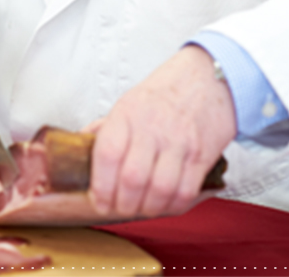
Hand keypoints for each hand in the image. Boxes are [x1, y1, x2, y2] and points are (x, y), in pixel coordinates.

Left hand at [87, 45, 236, 217]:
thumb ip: (106, 128)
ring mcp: (179, 143)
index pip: (108, 155)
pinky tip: (163, 203)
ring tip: (140, 208)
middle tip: (118, 208)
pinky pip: (186, 191)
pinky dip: (172, 206)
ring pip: (160, 190)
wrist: (207, 79)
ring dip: (147, 209)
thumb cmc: (164, 93)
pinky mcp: (201, 156)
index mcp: (127, 114)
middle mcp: (152, 129)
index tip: (97, 200)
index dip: (100, 186)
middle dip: (122, 204)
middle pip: (133, 179)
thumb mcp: (128, 103)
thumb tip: (80, 146)